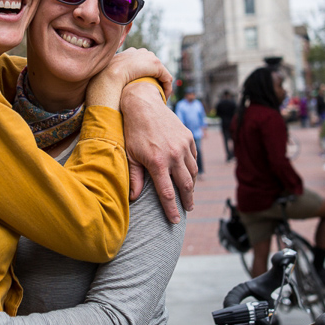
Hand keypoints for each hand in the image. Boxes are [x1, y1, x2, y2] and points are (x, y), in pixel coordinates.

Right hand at [86, 47, 167, 114]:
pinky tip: (164, 98)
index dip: (140, 74)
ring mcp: (147, 58)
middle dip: (152, 77)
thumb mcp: (103, 78)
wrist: (109, 76)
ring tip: (158, 97)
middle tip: (150, 92)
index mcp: (126, 54)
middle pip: (150, 64)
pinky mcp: (156, 65)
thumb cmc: (102, 80)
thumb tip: (102, 91)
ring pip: (159, 72)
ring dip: (160, 84)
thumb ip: (106, 81)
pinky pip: (166, 78)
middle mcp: (138, 52)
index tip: (139, 87)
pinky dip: (167, 88)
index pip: (136, 61)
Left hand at [119, 79, 195, 221]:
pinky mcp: (188, 137)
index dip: (172, 209)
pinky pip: (194, 158)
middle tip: (187, 209)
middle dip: (187, 200)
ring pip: (193, 172)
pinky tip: (189, 174)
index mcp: (157, 162)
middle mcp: (173, 155)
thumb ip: (134, 178)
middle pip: (185, 185)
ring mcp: (182, 145)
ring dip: (191, 185)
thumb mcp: (130, 155)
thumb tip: (133, 199)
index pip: (168, 193)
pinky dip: (192, 168)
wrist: (143, 104)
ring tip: (188, 194)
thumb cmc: (133, 131)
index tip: (175, 221)